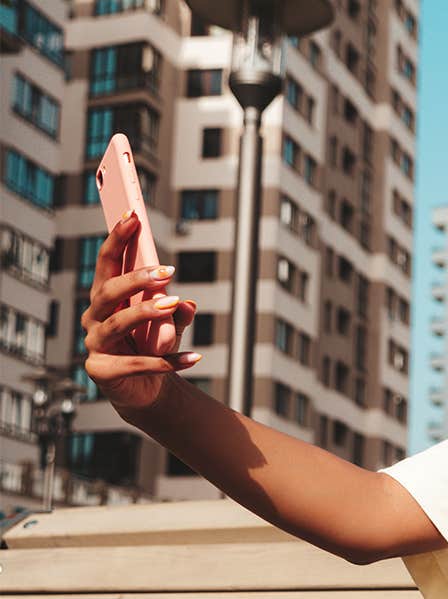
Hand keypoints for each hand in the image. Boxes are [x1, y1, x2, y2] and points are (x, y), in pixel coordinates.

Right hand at [81, 212, 200, 415]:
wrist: (147, 389)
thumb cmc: (154, 346)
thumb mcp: (171, 325)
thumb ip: (178, 313)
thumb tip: (186, 304)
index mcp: (106, 298)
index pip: (107, 264)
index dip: (117, 239)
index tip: (133, 216)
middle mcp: (95, 318)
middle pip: (107, 292)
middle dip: (135, 279)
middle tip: (167, 271)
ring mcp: (95, 345)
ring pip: (117, 323)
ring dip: (147, 312)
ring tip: (174, 305)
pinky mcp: (103, 371)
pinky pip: (138, 363)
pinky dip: (168, 361)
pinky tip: (194, 357)